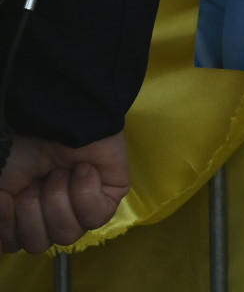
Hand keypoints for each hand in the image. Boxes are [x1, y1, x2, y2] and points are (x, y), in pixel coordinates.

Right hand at [0, 132, 128, 252]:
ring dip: (57, 199)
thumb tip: (3, 245)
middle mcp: (52, 215)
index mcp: (25, 214)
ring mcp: (81, 207)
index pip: (15, 245)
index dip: (9, 225)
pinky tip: (81, 170)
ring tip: (60, 172)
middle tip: (37, 181)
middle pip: (40, 244)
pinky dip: (84, 192)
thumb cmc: (24, 148)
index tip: (6, 195)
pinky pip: (96, 217)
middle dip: (32, 210)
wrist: (55, 121)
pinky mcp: (110, 196)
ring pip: (67, 233)